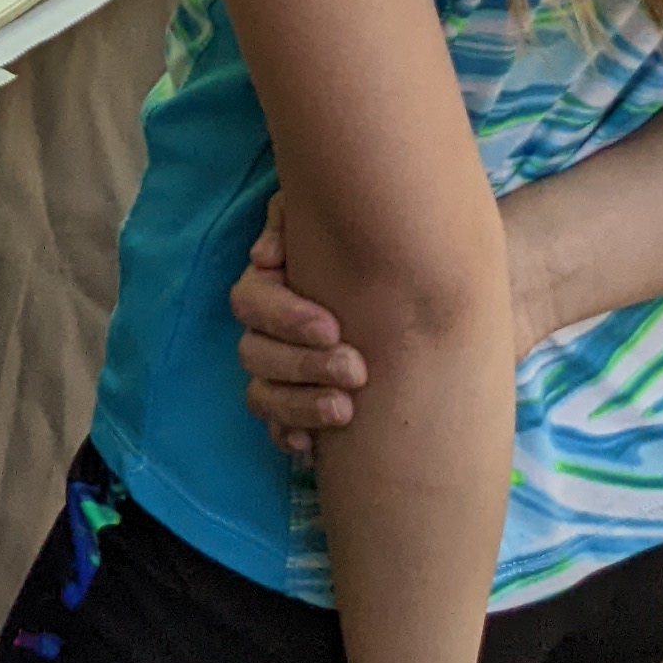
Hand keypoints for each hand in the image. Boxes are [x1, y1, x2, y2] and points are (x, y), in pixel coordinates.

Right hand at [231, 201, 365, 455]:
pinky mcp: (292, 410)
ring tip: (346, 408)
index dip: (285, 317)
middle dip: (304, 364)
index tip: (333, 326)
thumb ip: (291, 218)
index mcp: (269, 286)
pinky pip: (275, 430)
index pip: (250, 302)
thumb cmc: (368, 251)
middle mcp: (264, 331)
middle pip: (255, 353)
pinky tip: (315, 444)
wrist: (412, 292)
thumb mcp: (334, 218)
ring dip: (300, 404)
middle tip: (356, 369)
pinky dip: (291, 436)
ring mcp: (275, 373)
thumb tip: (265, 257)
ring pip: (262, 396)